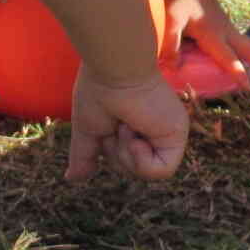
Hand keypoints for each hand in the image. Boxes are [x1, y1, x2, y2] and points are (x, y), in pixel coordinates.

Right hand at [66, 66, 188, 180]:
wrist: (113, 70)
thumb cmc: (98, 91)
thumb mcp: (89, 131)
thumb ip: (85, 155)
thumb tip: (72, 179)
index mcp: (138, 126)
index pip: (126, 159)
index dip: (111, 152)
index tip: (108, 129)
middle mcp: (157, 129)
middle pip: (134, 168)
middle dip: (116, 152)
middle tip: (116, 125)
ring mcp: (168, 132)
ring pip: (147, 172)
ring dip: (126, 154)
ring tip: (125, 126)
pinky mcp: (177, 135)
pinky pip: (162, 170)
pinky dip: (141, 160)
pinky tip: (135, 136)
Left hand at [162, 0, 249, 94]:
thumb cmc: (180, 0)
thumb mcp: (171, 19)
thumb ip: (171, 42)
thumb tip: (174, 67)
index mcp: (214, 34)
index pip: (229, 57)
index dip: (238, 73)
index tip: (248, 88)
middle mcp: (227, 33)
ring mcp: (230, 31)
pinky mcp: (228, 30)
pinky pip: (245, 47)